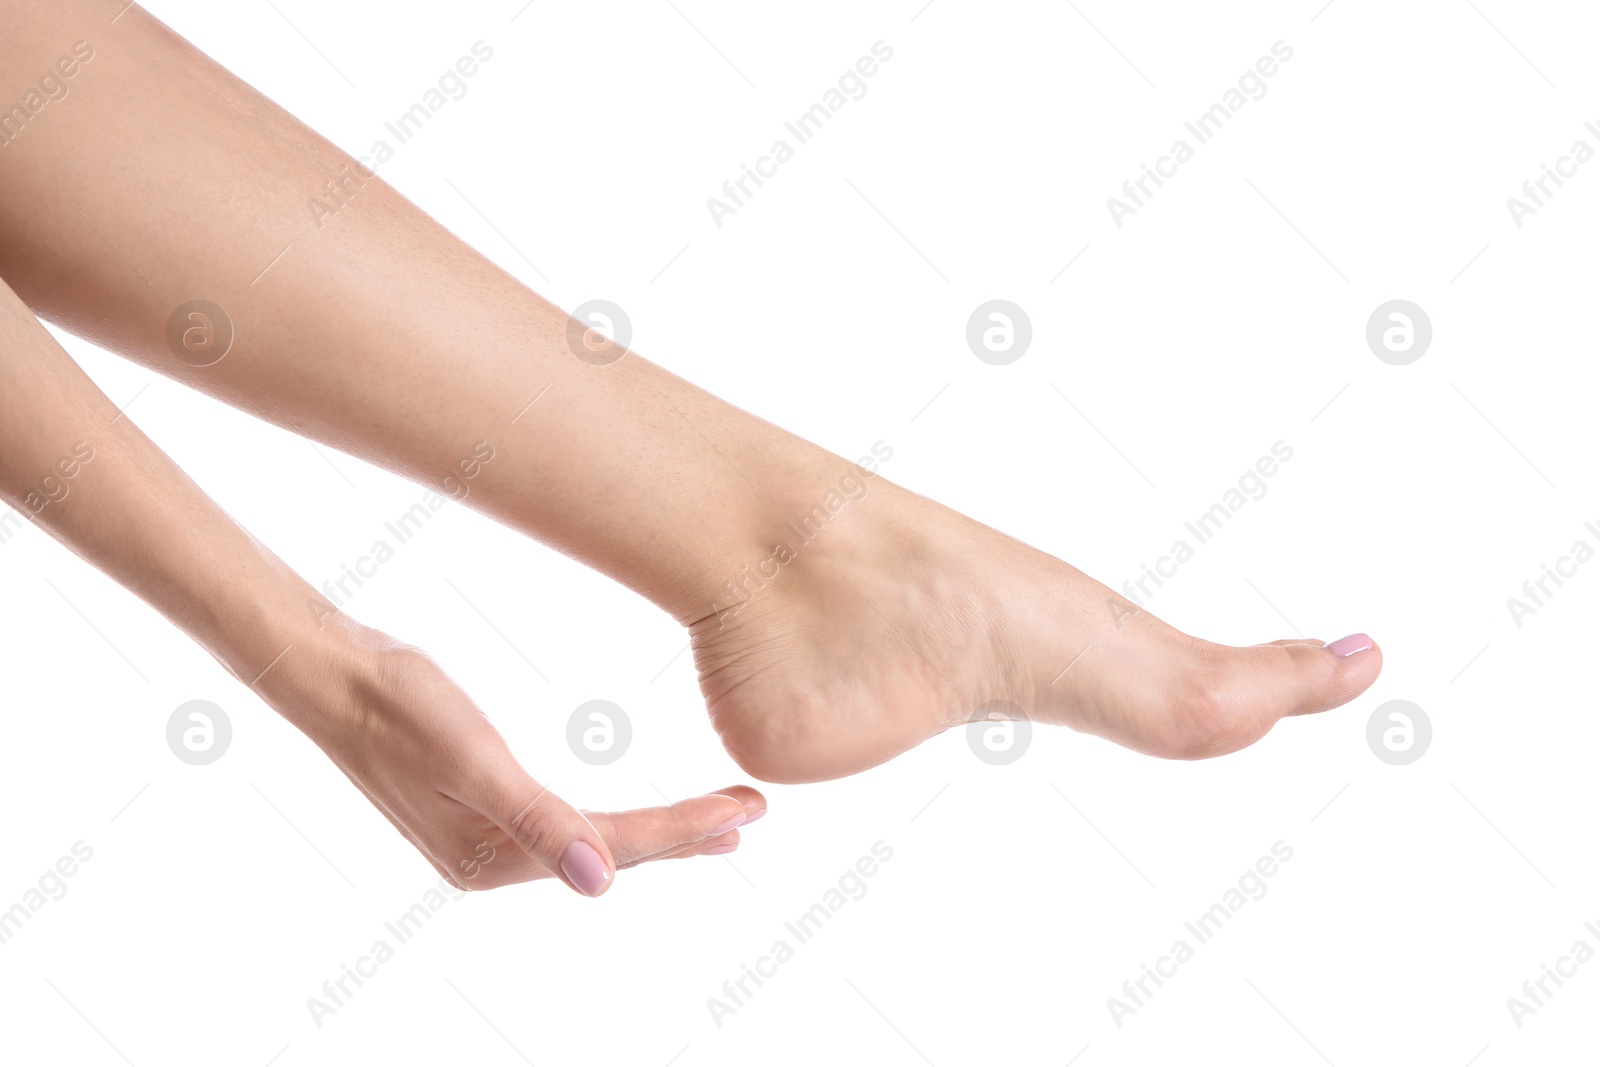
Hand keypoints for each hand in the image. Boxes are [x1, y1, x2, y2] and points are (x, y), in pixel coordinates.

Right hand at [264, 620, 763, 894]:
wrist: (332, 677)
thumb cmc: (399, 706)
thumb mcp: (471, 760)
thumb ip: (537, 821)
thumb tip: (599, 883)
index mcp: (493, 858)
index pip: (615, 846)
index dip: (685, 828)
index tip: (746, 807)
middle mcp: (493, 861)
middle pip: (613, 851)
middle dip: (686, 834)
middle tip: (754, 813)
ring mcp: (485, 839)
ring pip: (595, 841)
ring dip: (658, 833)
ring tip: (718, 827)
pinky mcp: (480, 811)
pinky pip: (568, 826)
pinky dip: (613, 822)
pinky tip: (629, 819)